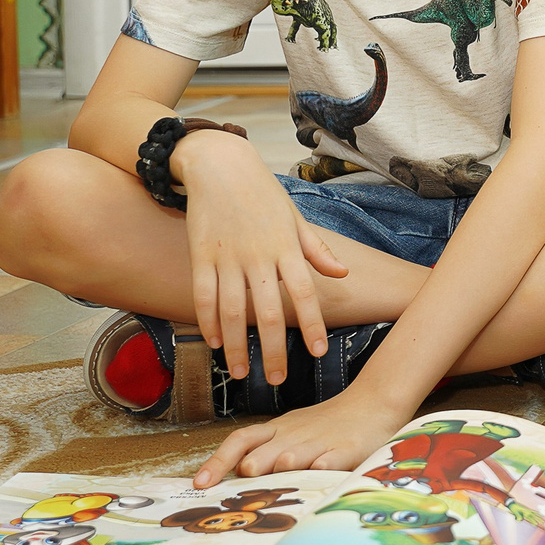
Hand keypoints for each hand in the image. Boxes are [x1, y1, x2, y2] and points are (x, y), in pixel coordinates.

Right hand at [178, 132, 348, 385]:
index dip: (311, 325)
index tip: (317, 353)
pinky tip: (213, 342)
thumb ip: (317, 249)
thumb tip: (343, 274)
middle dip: (273, 349)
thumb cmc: (263, 194)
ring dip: (235, 345)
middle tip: (277, 379)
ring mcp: (227, 256)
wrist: (220, 165)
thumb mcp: (295, 217)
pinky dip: (207, 321)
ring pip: (231, 311)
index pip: (304, 293)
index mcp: (287, 247)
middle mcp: (258, 256)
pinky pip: (203, 295)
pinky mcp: (201, 254)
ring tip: (239, 372)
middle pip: (267, 311)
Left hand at [196, 384, 406, 487]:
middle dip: (249, 473)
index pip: (239, 441)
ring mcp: (319, 442)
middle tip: (242, 492)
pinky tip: (316, 475)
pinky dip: (321, 469)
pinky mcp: (346, 449)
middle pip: (259, 455)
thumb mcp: (291, 430)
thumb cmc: (327, 423)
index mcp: (276, 430)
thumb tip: (231, 476)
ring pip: (290, 457)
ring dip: (280, 470)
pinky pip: (329, 460)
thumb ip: (265, 451)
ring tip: (275, 484)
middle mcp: (292, 436)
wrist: (373, 401)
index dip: (217, 461)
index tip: (200, 484)